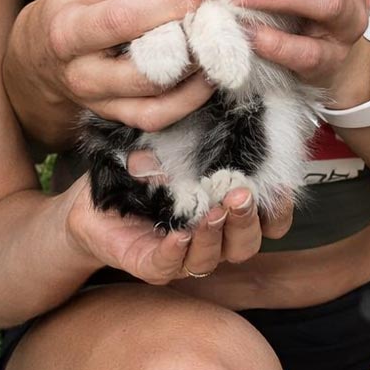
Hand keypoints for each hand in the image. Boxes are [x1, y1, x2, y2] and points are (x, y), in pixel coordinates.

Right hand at [11, 0, 214, 132]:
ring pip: (156, 97)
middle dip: (191, 39)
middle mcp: (82, 72)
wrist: (36, 58)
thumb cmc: (66, 7)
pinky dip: (190, 99)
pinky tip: (207, 73)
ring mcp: (99, 100)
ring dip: (196, 71)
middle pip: (146, 65)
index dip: (171, 1)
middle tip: (220, 14)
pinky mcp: (116, 117)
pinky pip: (158, 117)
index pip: (126, 19)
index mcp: (70, 29)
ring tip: (219, 42)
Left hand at [64, 158, 291, 284]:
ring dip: (216, 234)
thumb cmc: (135, 170)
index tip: (284, 188)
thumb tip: (215, 103)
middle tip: (241, 193)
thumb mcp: (170, 145)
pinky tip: (179, 234)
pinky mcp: (148, 265)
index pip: (267, 223)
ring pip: (213, 257)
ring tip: (212, 209)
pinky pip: (169, 266)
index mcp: (223, 212)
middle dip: (248, 219)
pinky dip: (177, 251)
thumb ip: (196, 136)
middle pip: (246, 243)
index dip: (279, 211)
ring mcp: (181, 256)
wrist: (86, 199)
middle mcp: (209, 238)